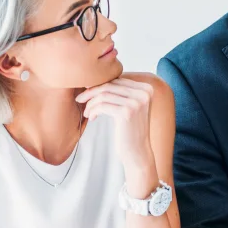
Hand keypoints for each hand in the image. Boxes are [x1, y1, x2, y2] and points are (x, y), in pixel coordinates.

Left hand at [76, 78, 157, 196]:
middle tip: (80, 100)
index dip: (100, 84)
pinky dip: (93, 110)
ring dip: (90, 102)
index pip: (118, 79)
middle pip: (110, 84)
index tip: (87, 92)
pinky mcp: (127, 113)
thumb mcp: (130, 106)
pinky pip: (102, 105)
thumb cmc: (130, 129)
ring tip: (87, 112)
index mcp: (147, 88)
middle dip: (91, 91)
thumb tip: (98, 76)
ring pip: (104, 94)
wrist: (138, 152)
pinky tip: (91, 117)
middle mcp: (144, 93)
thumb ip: (121, 91)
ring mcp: (137, 102)